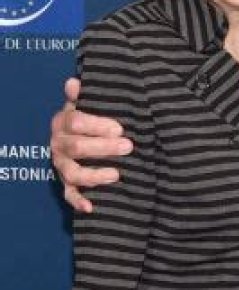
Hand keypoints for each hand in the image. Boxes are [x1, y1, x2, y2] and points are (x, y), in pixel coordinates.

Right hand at [50, 77, 132, 212]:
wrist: (81, 135)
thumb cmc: (91, 117)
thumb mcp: (89, 103)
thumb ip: (83, 95)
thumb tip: (73, 82)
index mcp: (63, 122)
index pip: (76, 122)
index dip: (97, 125)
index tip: (119, 128)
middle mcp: (59, 144)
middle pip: (77, 148)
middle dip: (103, 148)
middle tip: (128, 147)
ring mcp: (62, 165)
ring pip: (74, 173)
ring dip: (94, 175)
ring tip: (117, 174)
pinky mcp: (67, 183)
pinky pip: (69, 195)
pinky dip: (79, 202)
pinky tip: (91, 207)